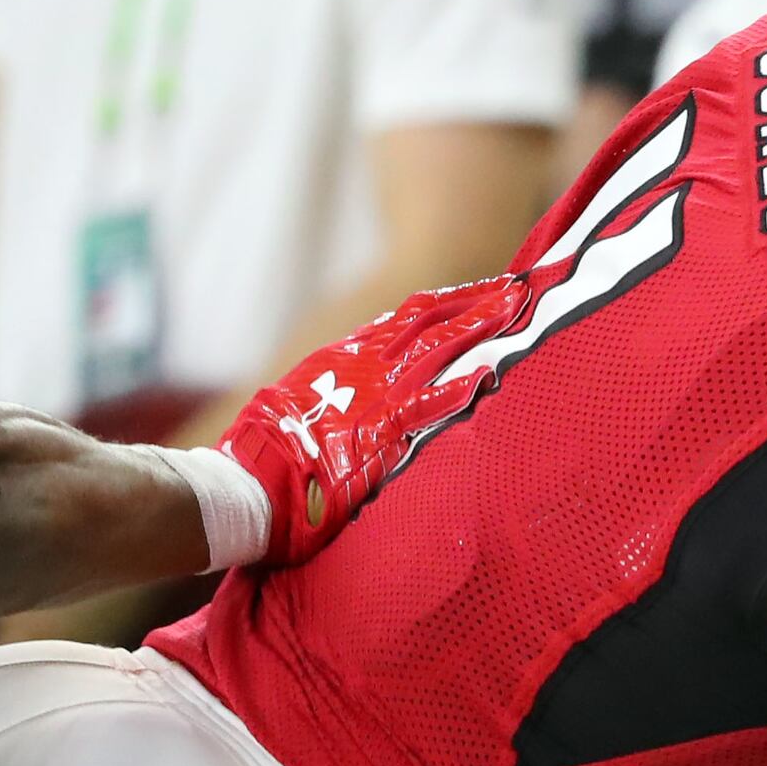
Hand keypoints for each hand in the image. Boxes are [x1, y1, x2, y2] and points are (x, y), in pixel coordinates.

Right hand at [220, 274, 528, 564]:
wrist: (251, 480)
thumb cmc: (269, 452)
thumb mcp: (303, 401)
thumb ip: (340, 386)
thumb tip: (361, 382)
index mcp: (346, 357)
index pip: (405, 317)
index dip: (445, 302)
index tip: (478, 290)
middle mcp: (365, 367)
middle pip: (430, 320)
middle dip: (475, 301)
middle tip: (516, 285)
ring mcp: (375, 396)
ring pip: (436, 348)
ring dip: (478, 326)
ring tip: (516, 306)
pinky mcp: (379, 432)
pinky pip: (427, 405)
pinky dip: (459, 389)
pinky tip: (490, 375)